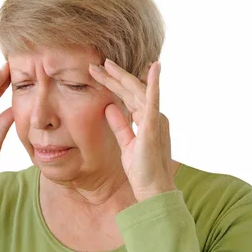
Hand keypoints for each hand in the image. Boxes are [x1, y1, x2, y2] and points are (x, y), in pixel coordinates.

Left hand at [88, 59, 174, 201]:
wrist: (152, 188)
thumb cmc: (142, 168)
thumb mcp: (126, 142)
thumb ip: (119, 124)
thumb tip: (109, 107)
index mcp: (146, 119)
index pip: (128, 96)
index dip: (114, 84)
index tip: (98, 73)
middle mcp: (153, 115)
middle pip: (131, 90)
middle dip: (114, 76)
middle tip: (96, 63)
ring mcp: (155, 119)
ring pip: (137, 91)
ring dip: (122, 76)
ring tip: (106, 64)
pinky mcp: (154, 126)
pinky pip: (154, 101)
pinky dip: (154, 84)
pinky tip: (153, 68)